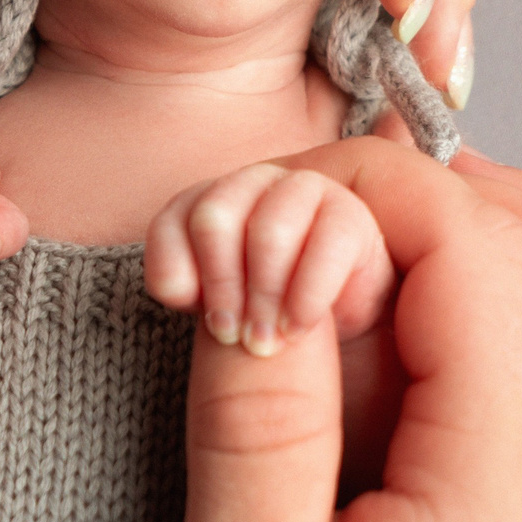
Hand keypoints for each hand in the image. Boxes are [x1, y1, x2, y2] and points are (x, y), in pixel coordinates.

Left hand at [144, 163, 393, 355]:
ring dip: (264, 294)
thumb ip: (185, 289)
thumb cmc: (263, 305)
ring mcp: (303, 189)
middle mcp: (252, 182)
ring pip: (269, 231)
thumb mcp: (217, 302)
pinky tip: (298, 327)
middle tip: (237, 336)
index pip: (172, 221)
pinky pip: (326, 245)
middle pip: (214, 219)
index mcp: (209, 197)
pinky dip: (307, 296)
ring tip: (267, 339)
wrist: (338, 312)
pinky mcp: (349, 213)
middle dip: (222, 285)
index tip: (202, 320)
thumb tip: (180, 288)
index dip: (180, 274)